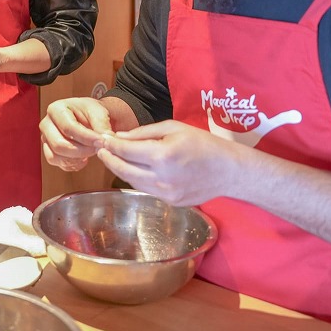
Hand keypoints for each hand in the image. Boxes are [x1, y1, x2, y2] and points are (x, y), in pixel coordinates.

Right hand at [39, 97, 114, 171]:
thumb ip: (102, 126)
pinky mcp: (50, 151)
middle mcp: (47, 124)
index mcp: (56, 109)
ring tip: (91, 152)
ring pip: (56, 157)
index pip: (68, 127)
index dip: (86, 138)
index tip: (101, 142)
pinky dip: (74, 165)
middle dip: (82, 151)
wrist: (89, 118)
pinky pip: (59, 164)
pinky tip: (84, 158)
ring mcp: (46, 139)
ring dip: (77, 159)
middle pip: (59, 145)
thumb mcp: (98, 112)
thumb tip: (107, 140)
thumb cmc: (90, 112)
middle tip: (97, 148)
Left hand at [97, 120, 242, 205]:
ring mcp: (166, 193)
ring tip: (113, 158)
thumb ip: (144, 132)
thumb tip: (119, 137)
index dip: (110, 145)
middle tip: (101, 149)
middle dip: (108, 159)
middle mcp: (161, 177)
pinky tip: (133, 169)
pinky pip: (145, 189)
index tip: (102, 139)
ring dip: (119, 170)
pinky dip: (135, 178)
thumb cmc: (203, 143)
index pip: (126, 150)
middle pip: (123, 170)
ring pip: (132, 182)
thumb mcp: (173, 128)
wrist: (229, 171)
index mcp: (163, 155)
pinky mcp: (171, 202)